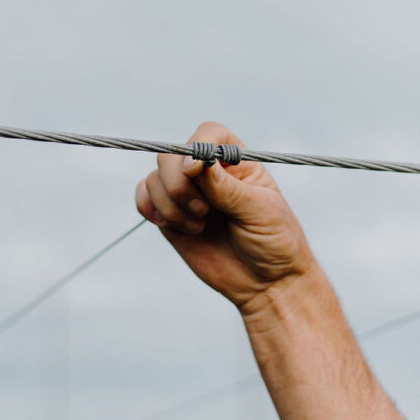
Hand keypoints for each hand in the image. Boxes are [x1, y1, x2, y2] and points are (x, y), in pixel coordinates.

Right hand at [135, 121, 316, 313]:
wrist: (267, 285)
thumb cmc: (275, 243)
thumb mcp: (261, 212)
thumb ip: (229, 188)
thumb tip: (200, 162)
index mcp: (237, 163)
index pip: (210, 134)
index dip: (196, 145)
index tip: (194, 170)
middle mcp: (208, 174)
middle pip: (173, 155)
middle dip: (179, 183)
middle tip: (203, 211)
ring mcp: (188, 195)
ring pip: (155, 177)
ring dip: (170, 204)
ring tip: (198, 226)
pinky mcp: (171, 217)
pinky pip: (144, 198)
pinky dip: (149, 208)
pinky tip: (172, 226)